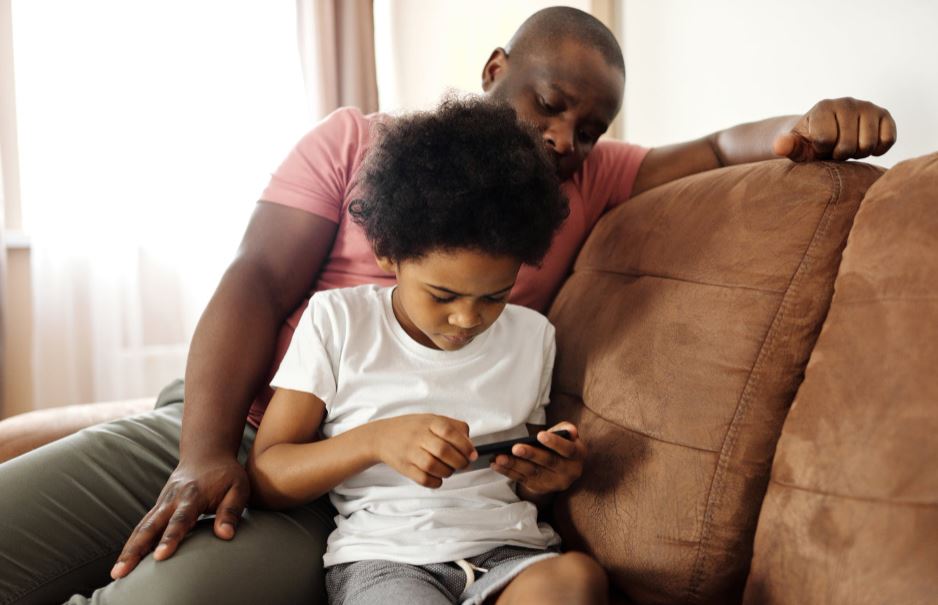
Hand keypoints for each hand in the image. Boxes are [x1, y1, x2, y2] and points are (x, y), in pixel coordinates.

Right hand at [110, 455, 248, 578]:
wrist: (206, 454)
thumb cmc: (226, 474)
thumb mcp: (238, 487)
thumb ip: (231, 511)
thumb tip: (225, 535)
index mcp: (192, 495)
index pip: (180, 520)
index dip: (170, 538)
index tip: (160, 556)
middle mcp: (172, 500)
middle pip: (150, 526)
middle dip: (136, 549)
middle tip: (122, 571)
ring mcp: (162, 503)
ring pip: (142, 528)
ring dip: (128, 550)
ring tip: (116, 573)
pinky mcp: (158, 508)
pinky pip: (143, 527)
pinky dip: (132, 543)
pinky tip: (125, 562)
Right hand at [372, 414, 476, 487]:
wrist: (383, 436)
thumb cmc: (413, 428)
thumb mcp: (432, 420)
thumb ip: (454, 427)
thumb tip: (470, 445)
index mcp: (429, 422)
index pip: (450, 431)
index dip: (464, 445)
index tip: (473, 454)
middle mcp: (418, 435)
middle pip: (443, 451)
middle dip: (459, 461)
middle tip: (463, 464)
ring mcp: (410, 452)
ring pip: (433, 466)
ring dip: (448, 472)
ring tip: (450, 470)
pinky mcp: (405, 467)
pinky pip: (423, 479)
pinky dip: (435, 481)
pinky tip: (438, 478)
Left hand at [491, 422, 585, 495]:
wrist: (561, 468)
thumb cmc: (562, 444)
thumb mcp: (567, 435)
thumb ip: (566, 430)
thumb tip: (569, 431)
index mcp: (578, 456)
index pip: (568, 450)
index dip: (555, 443)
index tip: (540, 435)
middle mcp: (568, 472)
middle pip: (548, 462)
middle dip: (530, 455)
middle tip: (515, 448)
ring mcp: (553, 483)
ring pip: (532, 473)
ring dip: (514, 465)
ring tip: (499, 457)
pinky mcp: (539, 488)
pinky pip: (521, 479)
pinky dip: (508, 472)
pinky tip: (496, 464)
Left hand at [773, 97, 896, 161]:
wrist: (826, 136)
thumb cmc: (810, 143)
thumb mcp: (796, 147)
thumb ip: (787, 146)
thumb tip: (779, 145)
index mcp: (823, 107)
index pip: (825, 140)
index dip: (821, 150)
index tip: (818, 145)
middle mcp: (847, 102)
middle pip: (847, 146)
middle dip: (839, 155)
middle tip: (834, 149)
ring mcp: (868, 106)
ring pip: (867, 145)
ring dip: (857, 154)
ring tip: (847, 147)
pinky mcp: (884, 115)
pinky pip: (887, 140)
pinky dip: (877, 150)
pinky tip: (864, 146)